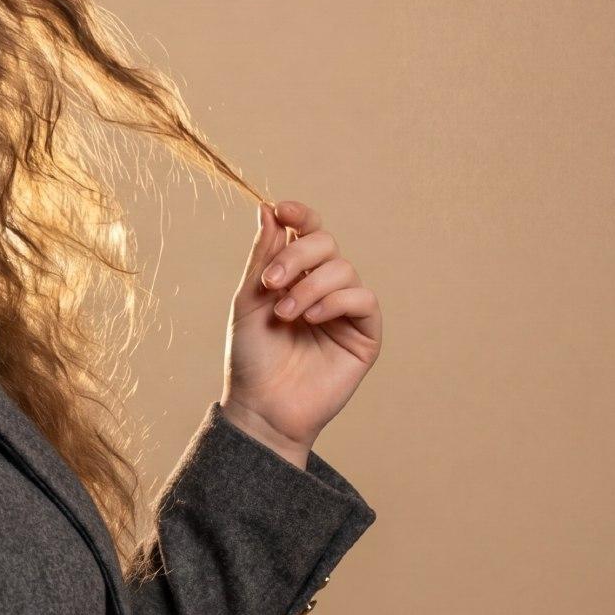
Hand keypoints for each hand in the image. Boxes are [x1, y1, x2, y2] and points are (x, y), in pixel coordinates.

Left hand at [222, 199, 380, 456]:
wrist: (261, 406)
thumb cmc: (252, 357)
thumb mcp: (249, 300)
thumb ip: (263, 256)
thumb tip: (268, 208)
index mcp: (296, 276)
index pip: (308, 233)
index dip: (300, 215)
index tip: (282, 209)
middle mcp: (324, 287)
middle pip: (326, 244)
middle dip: (297, 257)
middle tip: (271, 283)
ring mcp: (346, 310)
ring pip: (344, 270)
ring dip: (310, 286)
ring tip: (286, 314)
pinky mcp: (365, 334)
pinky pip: (363, 300)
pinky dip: (335, 302)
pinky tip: (311, 319)